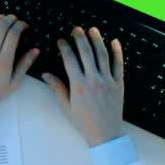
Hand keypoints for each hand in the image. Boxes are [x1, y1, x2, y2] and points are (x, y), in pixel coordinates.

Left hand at [0, 10, 39, 111]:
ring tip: (1, 17)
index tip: (24, 26)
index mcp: (4, 59)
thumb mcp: (13, 82)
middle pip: (2, 26)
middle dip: (11, 18)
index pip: (14, 34)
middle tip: (14, 19)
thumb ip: (25, 65)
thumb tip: (35, 50)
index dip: (21, 25)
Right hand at [42, 27, 124, 146]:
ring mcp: (107, 81)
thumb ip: (57, 88)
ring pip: (102, 55)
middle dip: (80, 38)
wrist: (105, 134)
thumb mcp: (66, 107)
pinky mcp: (119, 84)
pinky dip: (117, 52)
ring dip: (97, 40)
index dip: (64, 48)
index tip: (61, 41)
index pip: (70, 60)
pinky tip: (114, 41)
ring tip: (92, 30)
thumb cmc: (84, 123)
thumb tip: (46, 75)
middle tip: (76, 29)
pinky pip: (118, 64)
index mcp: (79, 86)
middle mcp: (93, 80)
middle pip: (86, 53)